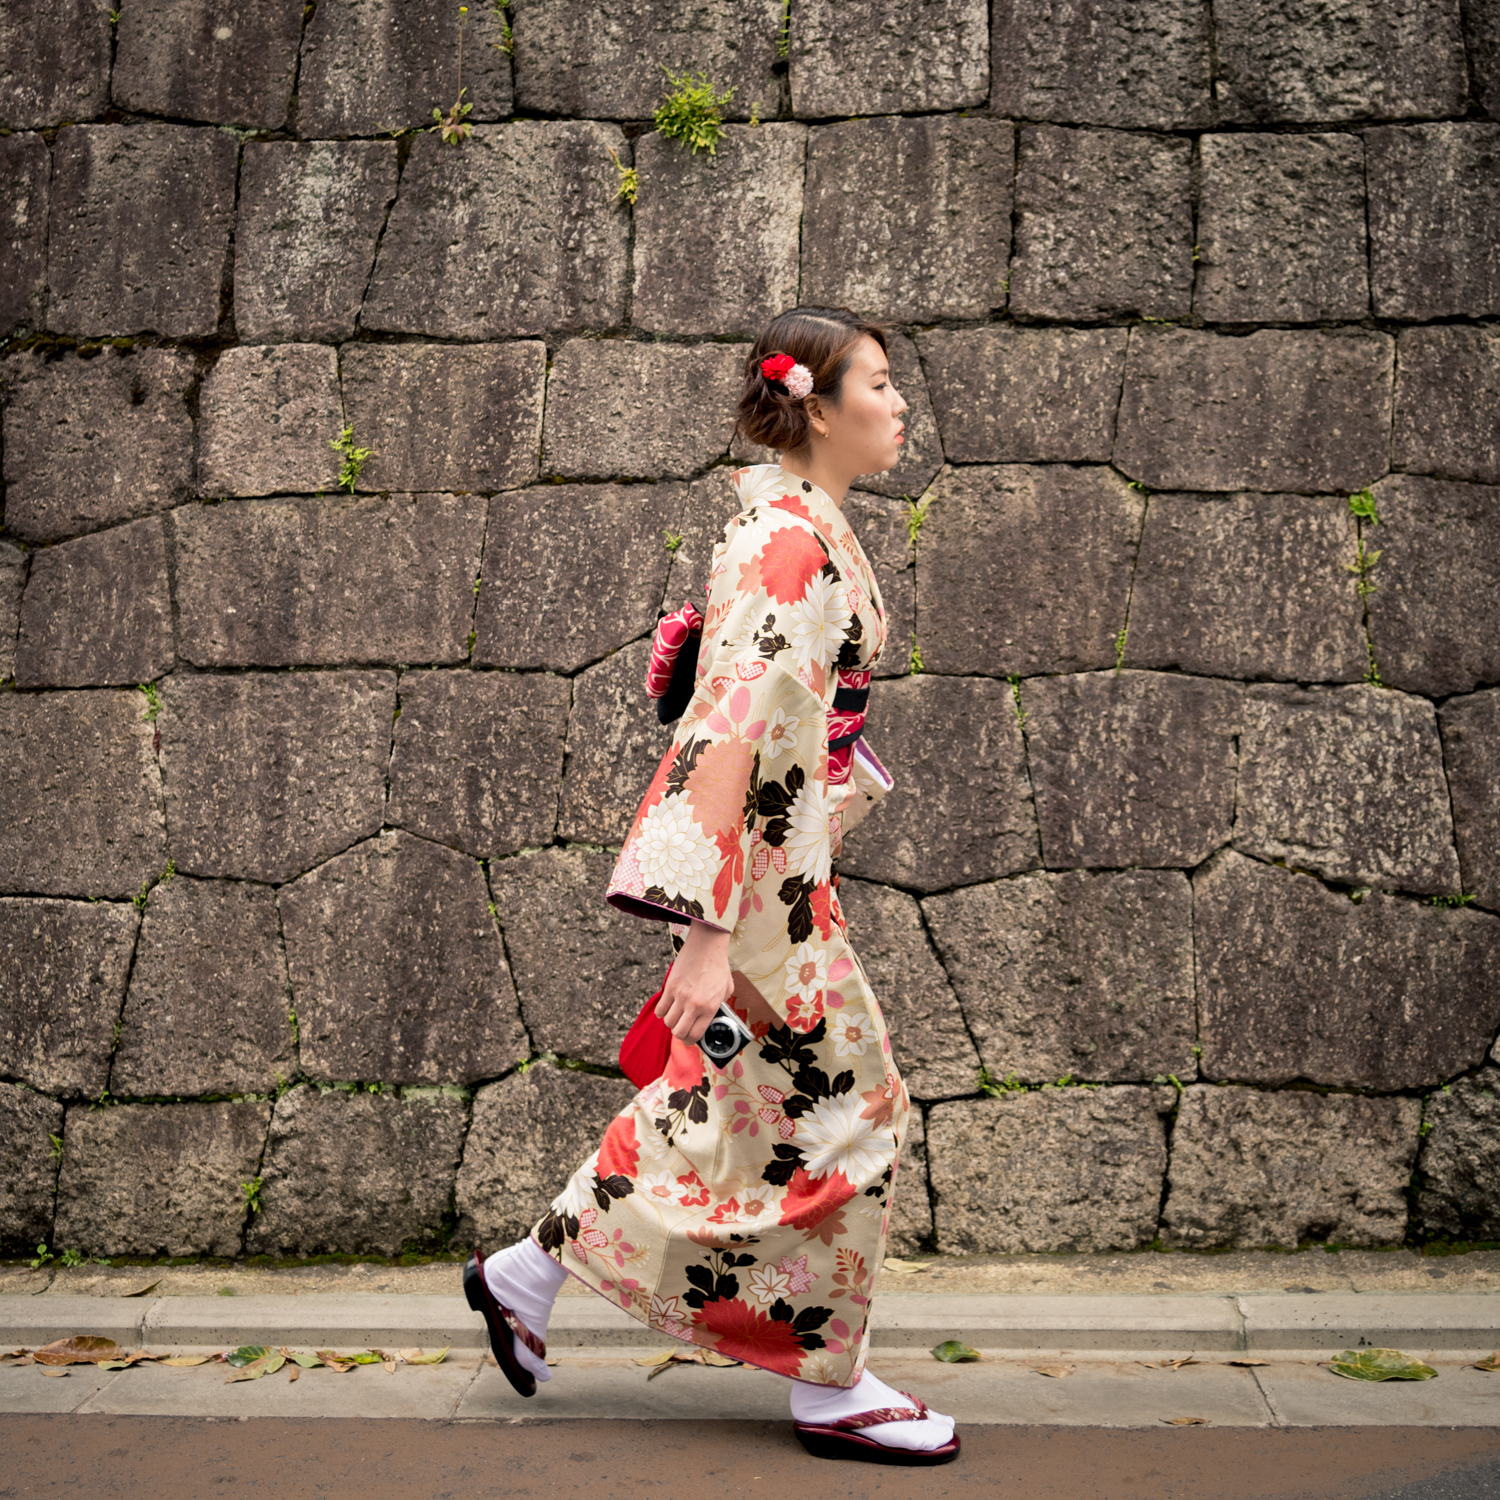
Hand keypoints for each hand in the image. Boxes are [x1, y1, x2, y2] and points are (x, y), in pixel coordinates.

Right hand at [655, 919, 734, 1043]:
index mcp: (710, 1008)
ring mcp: (680, 996)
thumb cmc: (718, 966)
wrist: (707, 946)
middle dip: (679, 1034)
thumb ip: (720, 1005)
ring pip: (668, 1022)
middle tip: (681, 1029)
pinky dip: (661, 1012)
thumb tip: (713, 1016)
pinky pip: (660, 1008)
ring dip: (670, 1022)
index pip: (696, 1034)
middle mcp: (694, 1005)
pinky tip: (666, 1009)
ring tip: (675, 1017)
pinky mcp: (670, 987)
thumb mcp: (727, 989)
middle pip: (678, 1032)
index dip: (691, 1041)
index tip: (689, 1039)